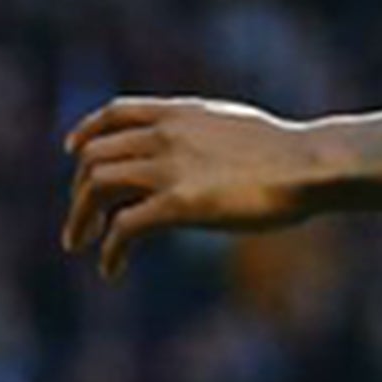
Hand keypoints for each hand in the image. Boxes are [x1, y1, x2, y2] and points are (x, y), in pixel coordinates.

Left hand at [63, 98, 326, 279]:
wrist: (309, 165)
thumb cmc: (284, 151)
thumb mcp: (233, 125)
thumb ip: (201, 132)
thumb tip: (190, 148)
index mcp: (182, 112)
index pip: (115, 112)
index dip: (86, 132)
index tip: (72, 152)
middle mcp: (168, 134)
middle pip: (95, 156)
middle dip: (78, 192)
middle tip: (81, 223)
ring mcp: (171, 167)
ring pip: (97, 187)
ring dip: (81, 220)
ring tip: (83, 245)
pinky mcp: (180, 203)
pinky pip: (124, 227)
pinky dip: (110, 251)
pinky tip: (113, 268)